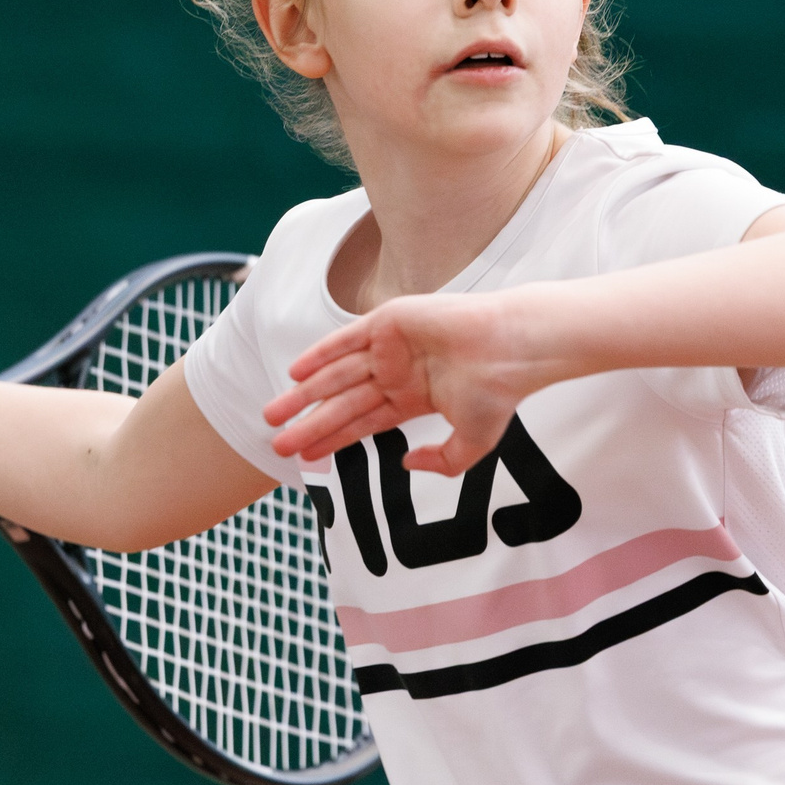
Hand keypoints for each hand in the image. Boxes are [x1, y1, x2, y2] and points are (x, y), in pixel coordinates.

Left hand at [263, 290, 566, 475]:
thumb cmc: (499, 394)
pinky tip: (296, 374)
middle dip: (308, 424)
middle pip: (342, 403)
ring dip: (304, 395)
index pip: (363, 422)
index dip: (333, 439)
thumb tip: (406, 463)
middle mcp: (399, 373)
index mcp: (415, 399)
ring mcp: (393, 347)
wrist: (512, 351)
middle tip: (275, 443)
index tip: (305, 457)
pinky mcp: (390, 321)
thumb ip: (442, 461)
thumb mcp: (471, 443)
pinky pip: (346, 339)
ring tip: (273, 415)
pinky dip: (320, 355)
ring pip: (338, 375)